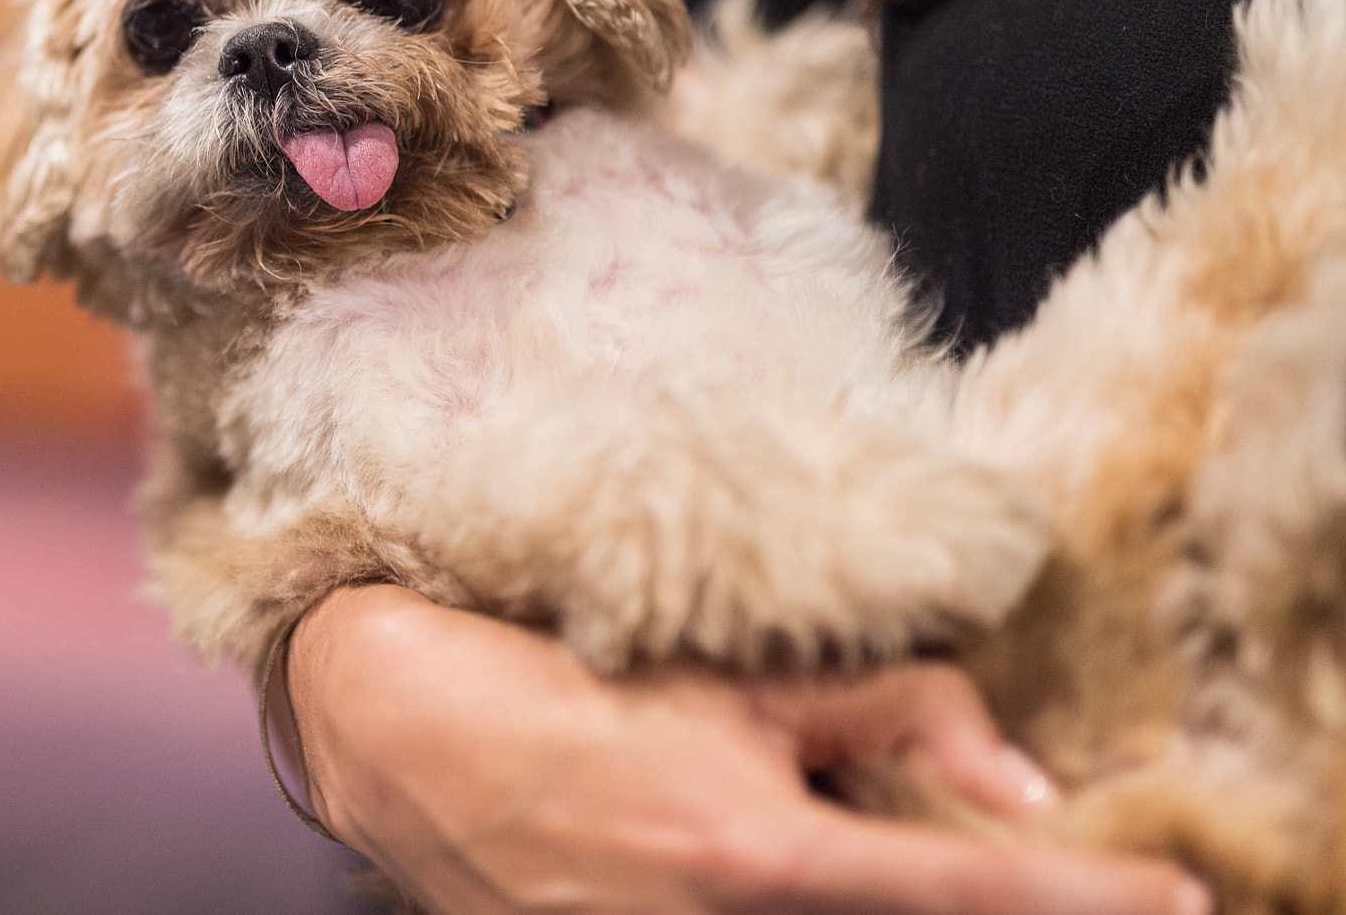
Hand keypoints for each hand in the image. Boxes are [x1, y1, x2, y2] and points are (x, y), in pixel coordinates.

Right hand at [287, 584, 1210, 914]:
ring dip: (859, 891)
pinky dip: (776, 902)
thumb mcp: (731, 681)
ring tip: (784, 818)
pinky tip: (724, 853)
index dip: (1079, 903)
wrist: (396, 722)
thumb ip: (887, 713)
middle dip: (966, 896)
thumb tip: (1017, 782)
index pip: (959, 891)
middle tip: (1004, 866)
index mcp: (756, 851)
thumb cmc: (562, 677)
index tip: (1172, 903)